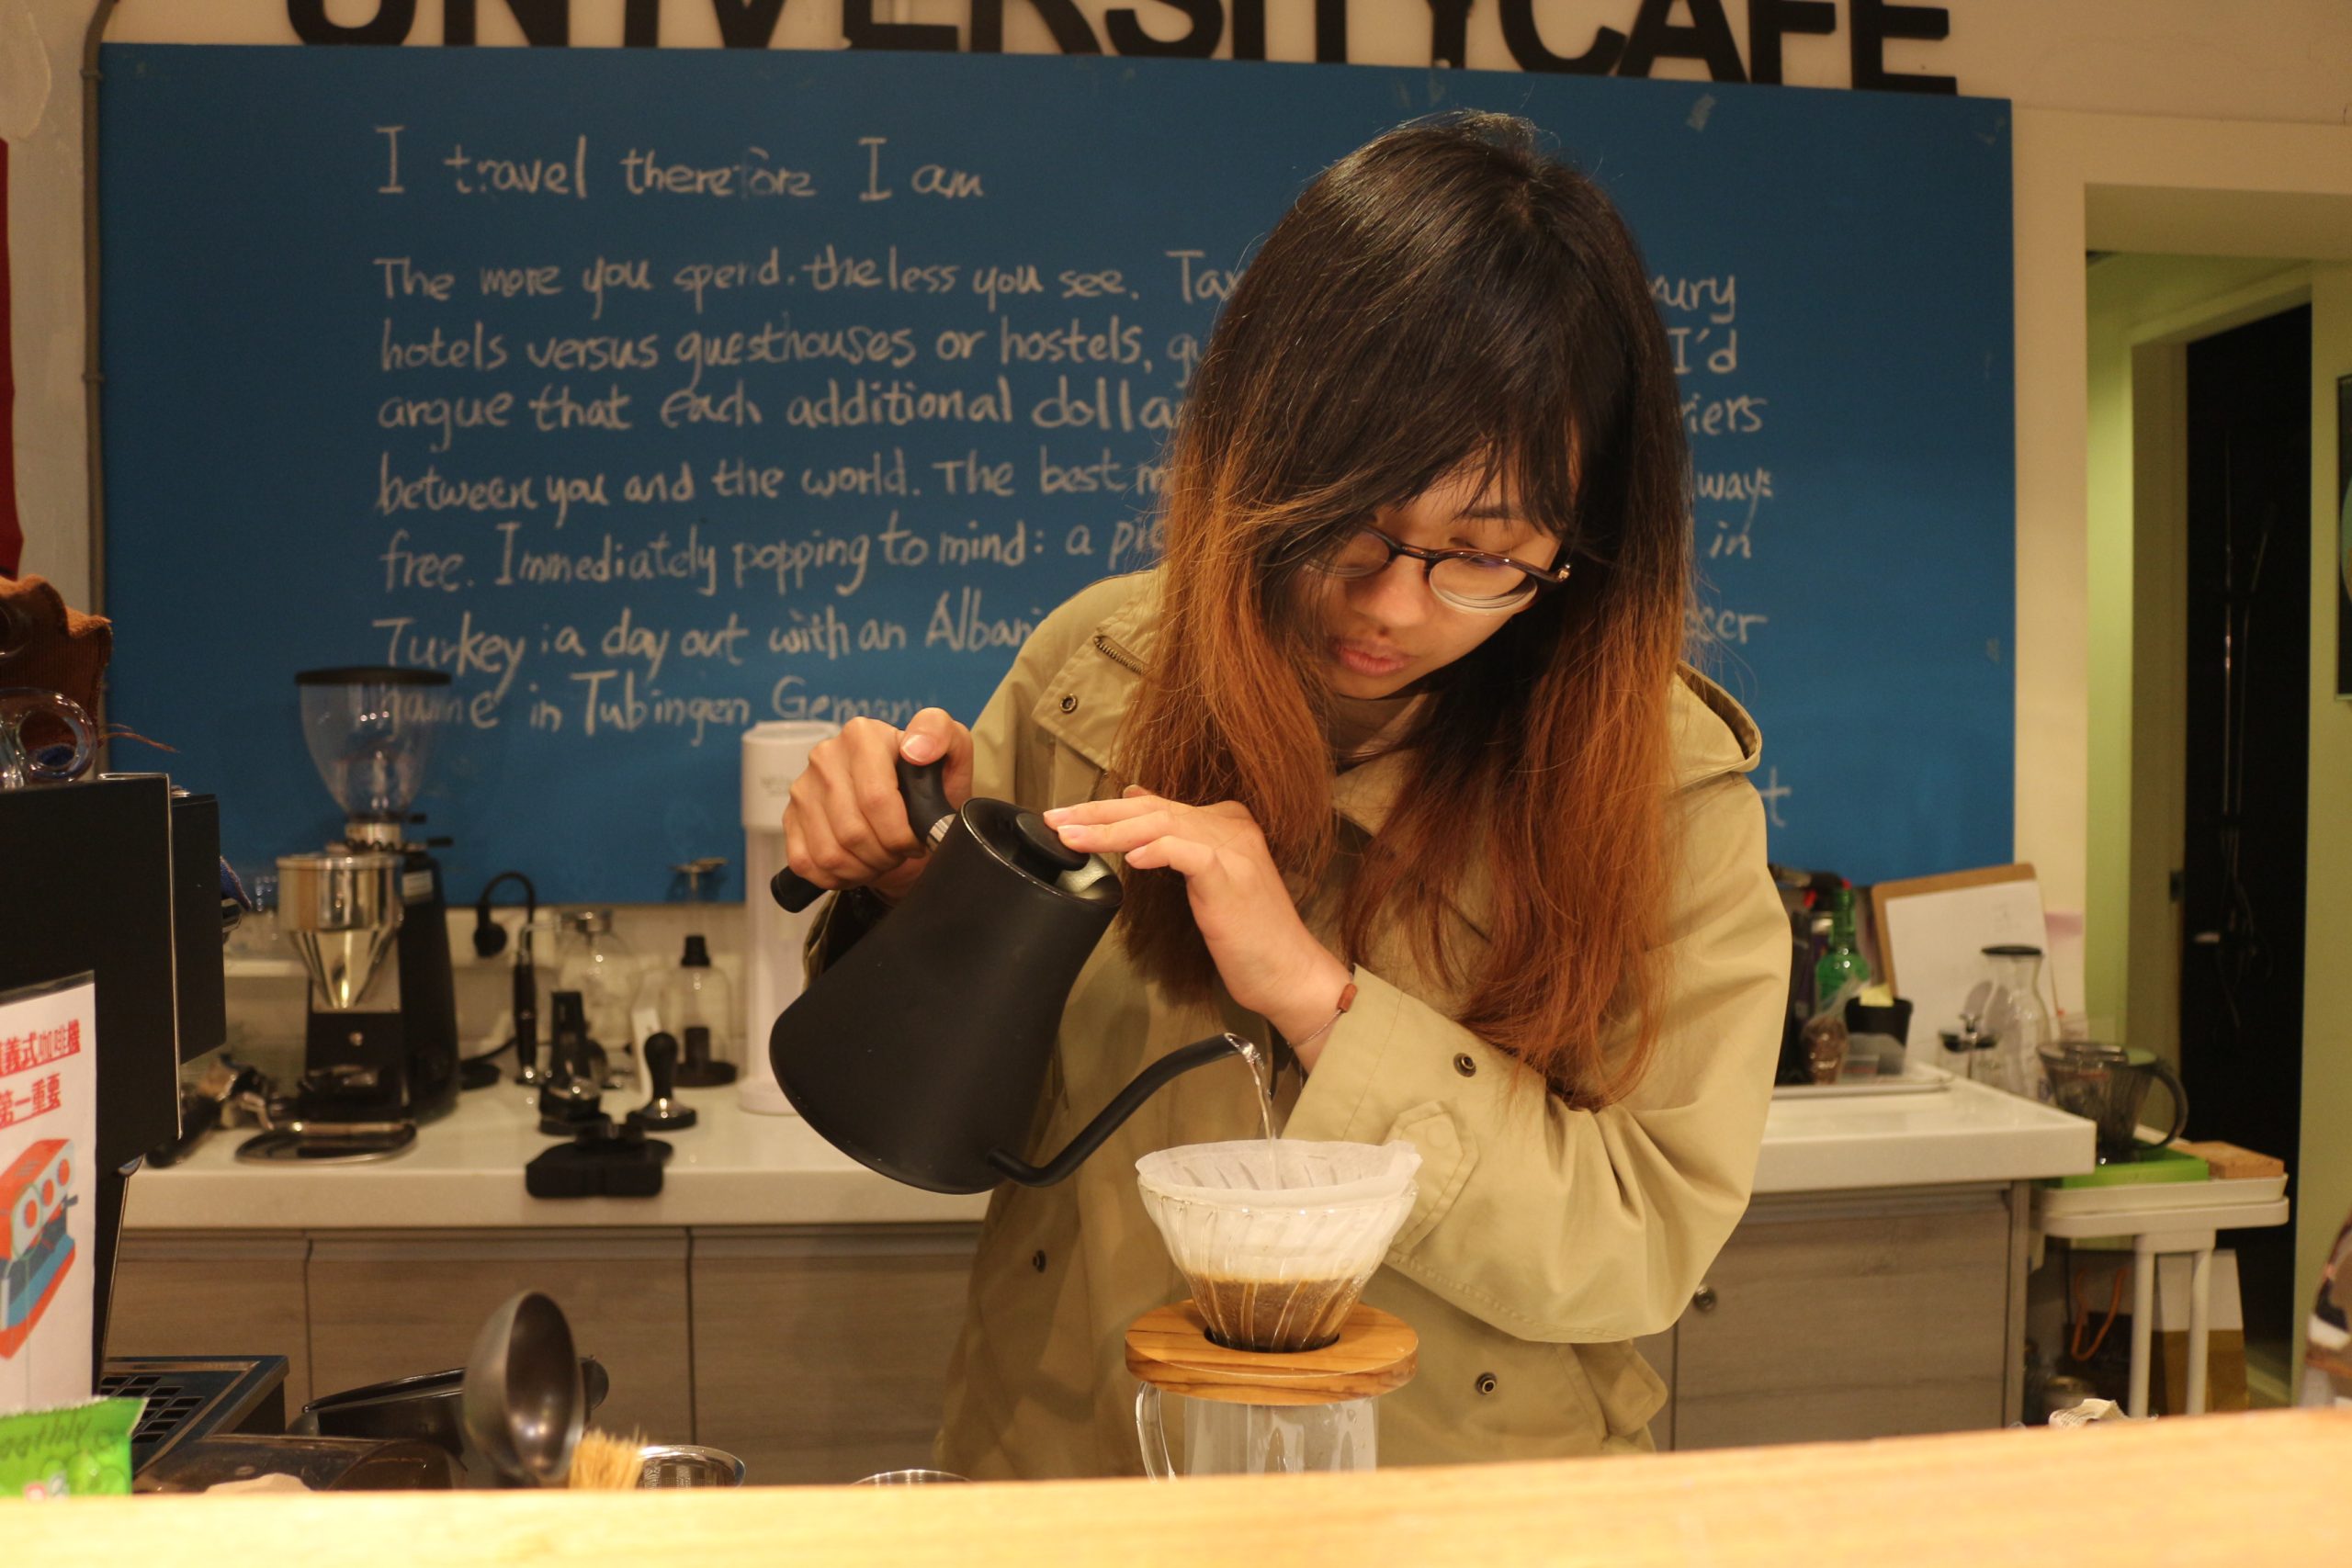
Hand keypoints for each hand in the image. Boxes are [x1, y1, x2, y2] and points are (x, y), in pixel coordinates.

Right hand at [782, 708, 973, 902]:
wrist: (905, 809)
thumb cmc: (929, 786)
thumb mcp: (951, 754)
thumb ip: (941, 735)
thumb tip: (916, 749)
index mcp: (862, 735)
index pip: (876, 800)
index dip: (901, 833)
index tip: (918, 839)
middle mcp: (826, 756)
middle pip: (853, 832)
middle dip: (886, 854)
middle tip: (902, 851)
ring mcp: (803, 788)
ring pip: (830, 854)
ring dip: (864, 868)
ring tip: (883, 856)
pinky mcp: (790, 818)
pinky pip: (808, 864)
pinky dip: (838, 876)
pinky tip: (858, 863)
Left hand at [1044, 789, 1353, 1065]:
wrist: (1290, 973)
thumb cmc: (1248, 935)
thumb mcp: (1207, 876)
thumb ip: (1176, 838)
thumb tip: (1136, 800)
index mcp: (1225, 821)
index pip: (1154, 804)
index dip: (1105, 809)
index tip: (1065, 817)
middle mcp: (1230, 826)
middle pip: (1151, 810)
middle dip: (1095, 814)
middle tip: (1053, 820)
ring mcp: (1232, 849)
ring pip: (1160, 825)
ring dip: (1108, 832)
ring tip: (1071, 838)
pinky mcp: (1231, 877)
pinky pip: (1188, 853)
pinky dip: (1156, 851)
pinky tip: (1128, 859)